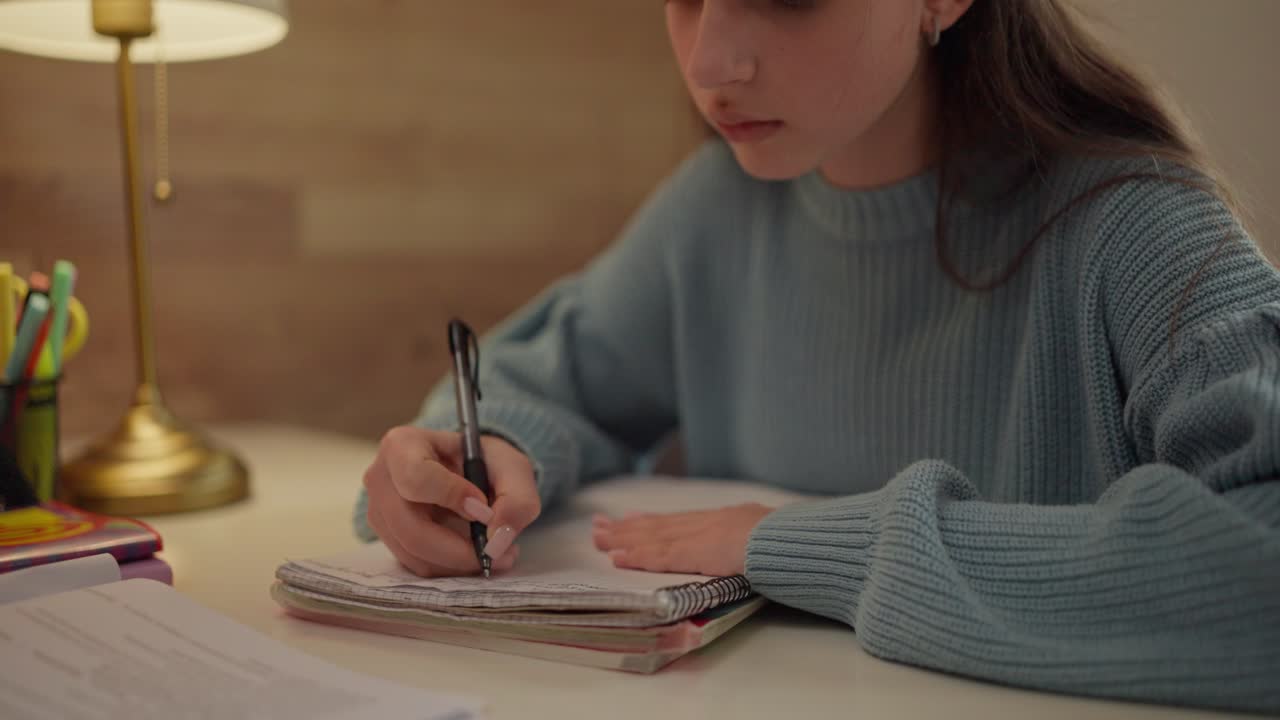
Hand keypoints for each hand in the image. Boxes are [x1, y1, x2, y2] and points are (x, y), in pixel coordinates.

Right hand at [363, 425, 539, 576]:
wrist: (471, 473)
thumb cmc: (487, 463)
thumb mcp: (514, 469)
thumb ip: (517, 500)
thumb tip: (497, 538)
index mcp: (403, 445)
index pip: (417, 477)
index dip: (453, 497)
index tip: (484, 508)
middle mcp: (381, 478)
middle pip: (410, 529)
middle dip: (459, 549)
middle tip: (498, 551)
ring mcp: (379, 512)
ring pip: (414, 554)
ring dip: (459, 563)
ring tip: (495, 553)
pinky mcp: (388, 539)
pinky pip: (416, 565)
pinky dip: (450, 568)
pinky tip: (473, 554)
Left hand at [591, 503, 774, 575]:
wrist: (792, 540)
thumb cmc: (787, 542)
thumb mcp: (765, 534)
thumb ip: (747, 539)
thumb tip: (746, 546)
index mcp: (722, 520)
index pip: (679, 521)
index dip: (651, 521)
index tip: (628, 519)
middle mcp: (705, 523)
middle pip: (659, 525)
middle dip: (627, 528)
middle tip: (598, 527)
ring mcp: (699, 536)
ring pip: (653, 537)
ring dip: (624, 540)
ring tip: (598, 540)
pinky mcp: (696, 553)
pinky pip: (661, 556)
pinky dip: (639, 556)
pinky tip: (619, 558)